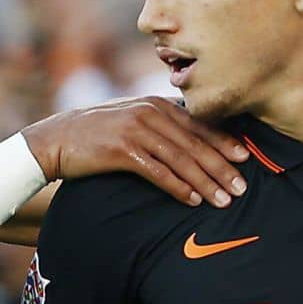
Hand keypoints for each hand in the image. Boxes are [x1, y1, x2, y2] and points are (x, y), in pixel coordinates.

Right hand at [22, 97, 250, 206]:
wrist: (56, 139)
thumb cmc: (96, 134)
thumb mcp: (131, 120)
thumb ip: (159, 125)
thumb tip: (189, 141)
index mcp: (156, 104)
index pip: (199, 124)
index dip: (224, 142)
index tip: (246, 159)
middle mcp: (149, 113)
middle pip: (195, 143)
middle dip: (222, 167)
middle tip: (243, 187)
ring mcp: (136, 130)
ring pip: (181, 159)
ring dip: (206, 182)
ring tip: (224, 200)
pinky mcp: (121, 150)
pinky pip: (157, 172)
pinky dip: (178, 187)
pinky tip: (192, 200)